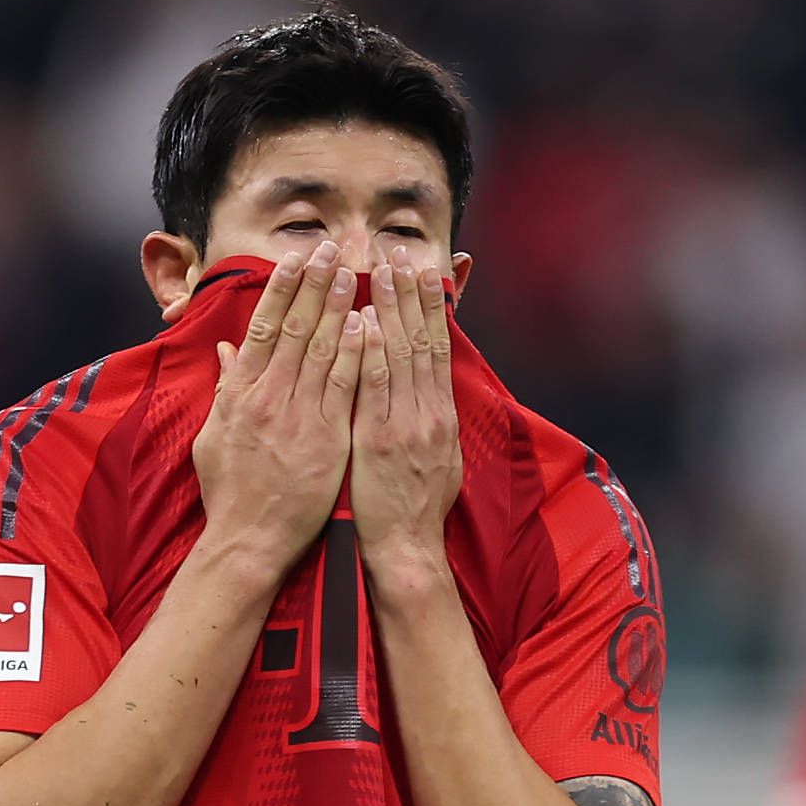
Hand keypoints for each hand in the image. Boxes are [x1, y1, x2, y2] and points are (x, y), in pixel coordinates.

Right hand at [192, 242, 365, 571]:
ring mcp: (298, 417)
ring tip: (352, 271)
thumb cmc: (231, 493)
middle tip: (331, 248)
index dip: (281, 289)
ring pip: (320, 349)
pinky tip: (366, 323)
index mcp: (241, 394)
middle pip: (294, 328)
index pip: (263, 327)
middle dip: (313, 284)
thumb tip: (225, 352)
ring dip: (338, 306)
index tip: (295, 259)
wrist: (247, 541)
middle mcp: (268, 397)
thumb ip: (224, 390)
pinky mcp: (326, 439)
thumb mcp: (213, 436)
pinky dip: (354, 353)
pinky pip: (343, 386)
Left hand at [347, 251, 461, 572]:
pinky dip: (372, 353)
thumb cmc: (413, 511)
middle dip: (410, 296)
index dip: (429, 308)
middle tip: (400, 255)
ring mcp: (406, 425)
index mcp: (439, 415)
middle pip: (421, 341)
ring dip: (392, 310)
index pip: (436, 348)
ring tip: (382, 272)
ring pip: (402, 355)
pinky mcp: (381, 440)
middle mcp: (428, 412)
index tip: (421, 273)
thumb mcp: (434, 460)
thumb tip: (425, 394)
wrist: (408, 551)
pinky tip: (366, 323)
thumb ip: (425, 422)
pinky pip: (376, 388)